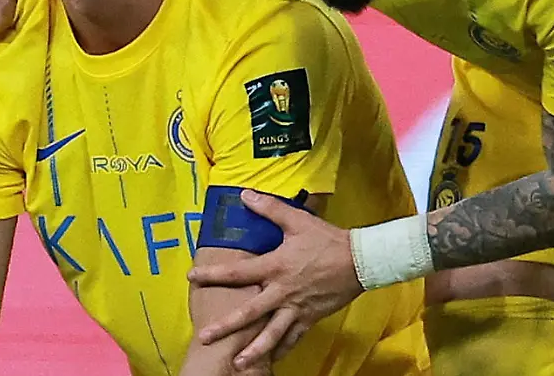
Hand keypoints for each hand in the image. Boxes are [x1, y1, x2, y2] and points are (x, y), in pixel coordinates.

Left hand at [186, 190, 362, 369]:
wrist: (361, 261)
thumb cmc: (328, 240)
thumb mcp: (297, 221)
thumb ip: (270, 209)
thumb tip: (245, 195)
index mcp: (275, 267)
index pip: (238, 272)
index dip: (213, 274)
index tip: (193, 277)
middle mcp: (282, 292)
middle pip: (249, 313)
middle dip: (226, 326)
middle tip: (205, 337)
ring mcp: (296, 308)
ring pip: (272, 334)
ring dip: (254, 350)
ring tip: (238, 364)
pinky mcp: (310, 318)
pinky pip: (293, 338)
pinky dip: (281, 349)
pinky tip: (272, 359)